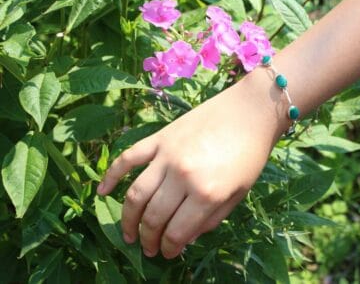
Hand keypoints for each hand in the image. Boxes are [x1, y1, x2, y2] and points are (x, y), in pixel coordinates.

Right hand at [96, 70, 285, 258]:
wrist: (250, 111)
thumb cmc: (250, 154)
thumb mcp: (239, 193)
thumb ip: (212, 219)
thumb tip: (186, 238)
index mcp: (207, 193)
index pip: (177, 232)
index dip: (170, 248)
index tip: (167, 253)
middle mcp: (182, 176)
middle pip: (153, 217)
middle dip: (148, 239)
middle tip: (148, 249)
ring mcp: (167, 155)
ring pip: (136, 194)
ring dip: (127, 219)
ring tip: (128, 235)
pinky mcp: (160, 138)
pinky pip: (128, 158)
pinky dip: (111, 175)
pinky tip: (102, 192)